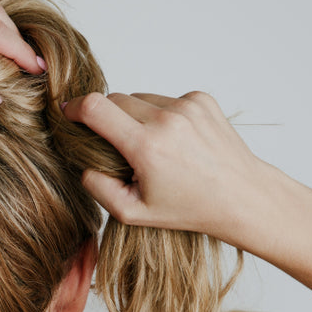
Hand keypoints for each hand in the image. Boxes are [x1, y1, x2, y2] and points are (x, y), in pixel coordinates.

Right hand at [62, 91, 270, 240]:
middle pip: (114, 100)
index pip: (95, 108)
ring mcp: (187, 106)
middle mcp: (167, 120)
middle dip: (107, 118)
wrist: (242, 196)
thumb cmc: (189, 208)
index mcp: (146, 147)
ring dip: (135, 117)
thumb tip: (83, 163)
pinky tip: (175, 141)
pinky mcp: (201, 99)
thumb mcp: (133, 213)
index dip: (74, 107)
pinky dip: (161, 115)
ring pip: (139, 99)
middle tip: (117, 147)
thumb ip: (98, 188)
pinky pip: (164, 99)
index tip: (68, 113)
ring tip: (153, 148)